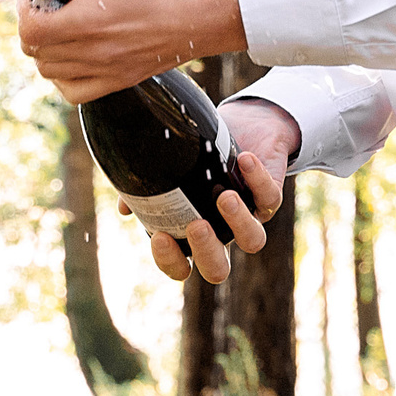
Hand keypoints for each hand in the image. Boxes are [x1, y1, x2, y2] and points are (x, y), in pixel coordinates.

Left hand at [14, 0, 246, 102]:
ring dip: (46, 49)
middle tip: (52, 3)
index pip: (31, 31)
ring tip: (65, 24)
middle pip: (36, 52)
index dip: (25, 10)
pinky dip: (63, 76)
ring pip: (50, 73)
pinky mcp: (119, 81)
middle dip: (34, 25)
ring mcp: (107, 71)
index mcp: (92, 20)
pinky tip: (76, 51)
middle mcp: (96, 52)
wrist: (207, 13)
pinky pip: (73, 92)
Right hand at [125, 100, 299, 284]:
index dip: (170, 261)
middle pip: (218, 269)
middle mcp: (222, 233)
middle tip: (196, 225)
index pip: (180, 268)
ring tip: (225, 196)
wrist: (246, 126)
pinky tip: (243, 160)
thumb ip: (148, 188)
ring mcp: (248, 217)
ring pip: (253, 241)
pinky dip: (258, 180)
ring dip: (239, 222)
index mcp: (194, 234)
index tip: (159, 235)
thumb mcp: (174, 166)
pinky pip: (270, 198)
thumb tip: (125, 207)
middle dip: (207, 252)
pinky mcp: (270, 195)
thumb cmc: (203, 151)